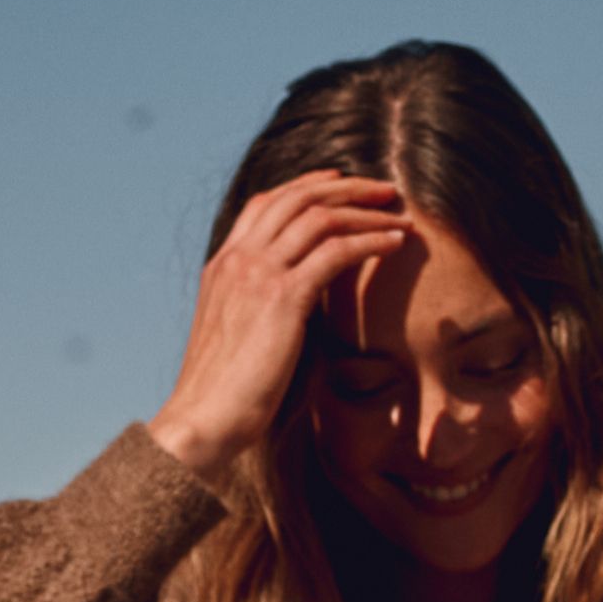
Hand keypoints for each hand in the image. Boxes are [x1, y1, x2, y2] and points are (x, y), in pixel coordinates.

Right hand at [145, 173, 415, 484]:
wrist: (203, 418)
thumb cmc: (224, 394)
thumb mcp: (237, 336)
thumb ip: (261, 308)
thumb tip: (297, 307)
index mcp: (223, 265)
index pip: (265, 204)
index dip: (304, 187)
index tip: (337, 183)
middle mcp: (238, 259)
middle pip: (296, 199)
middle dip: (345, 188)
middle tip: (382, 189)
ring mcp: (258, 273)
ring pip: (320, 218)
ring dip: (366, 211)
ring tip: (399, 216)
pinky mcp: (283, 297)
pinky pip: (336, 252)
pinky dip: (370, 241)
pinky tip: (395, 244)